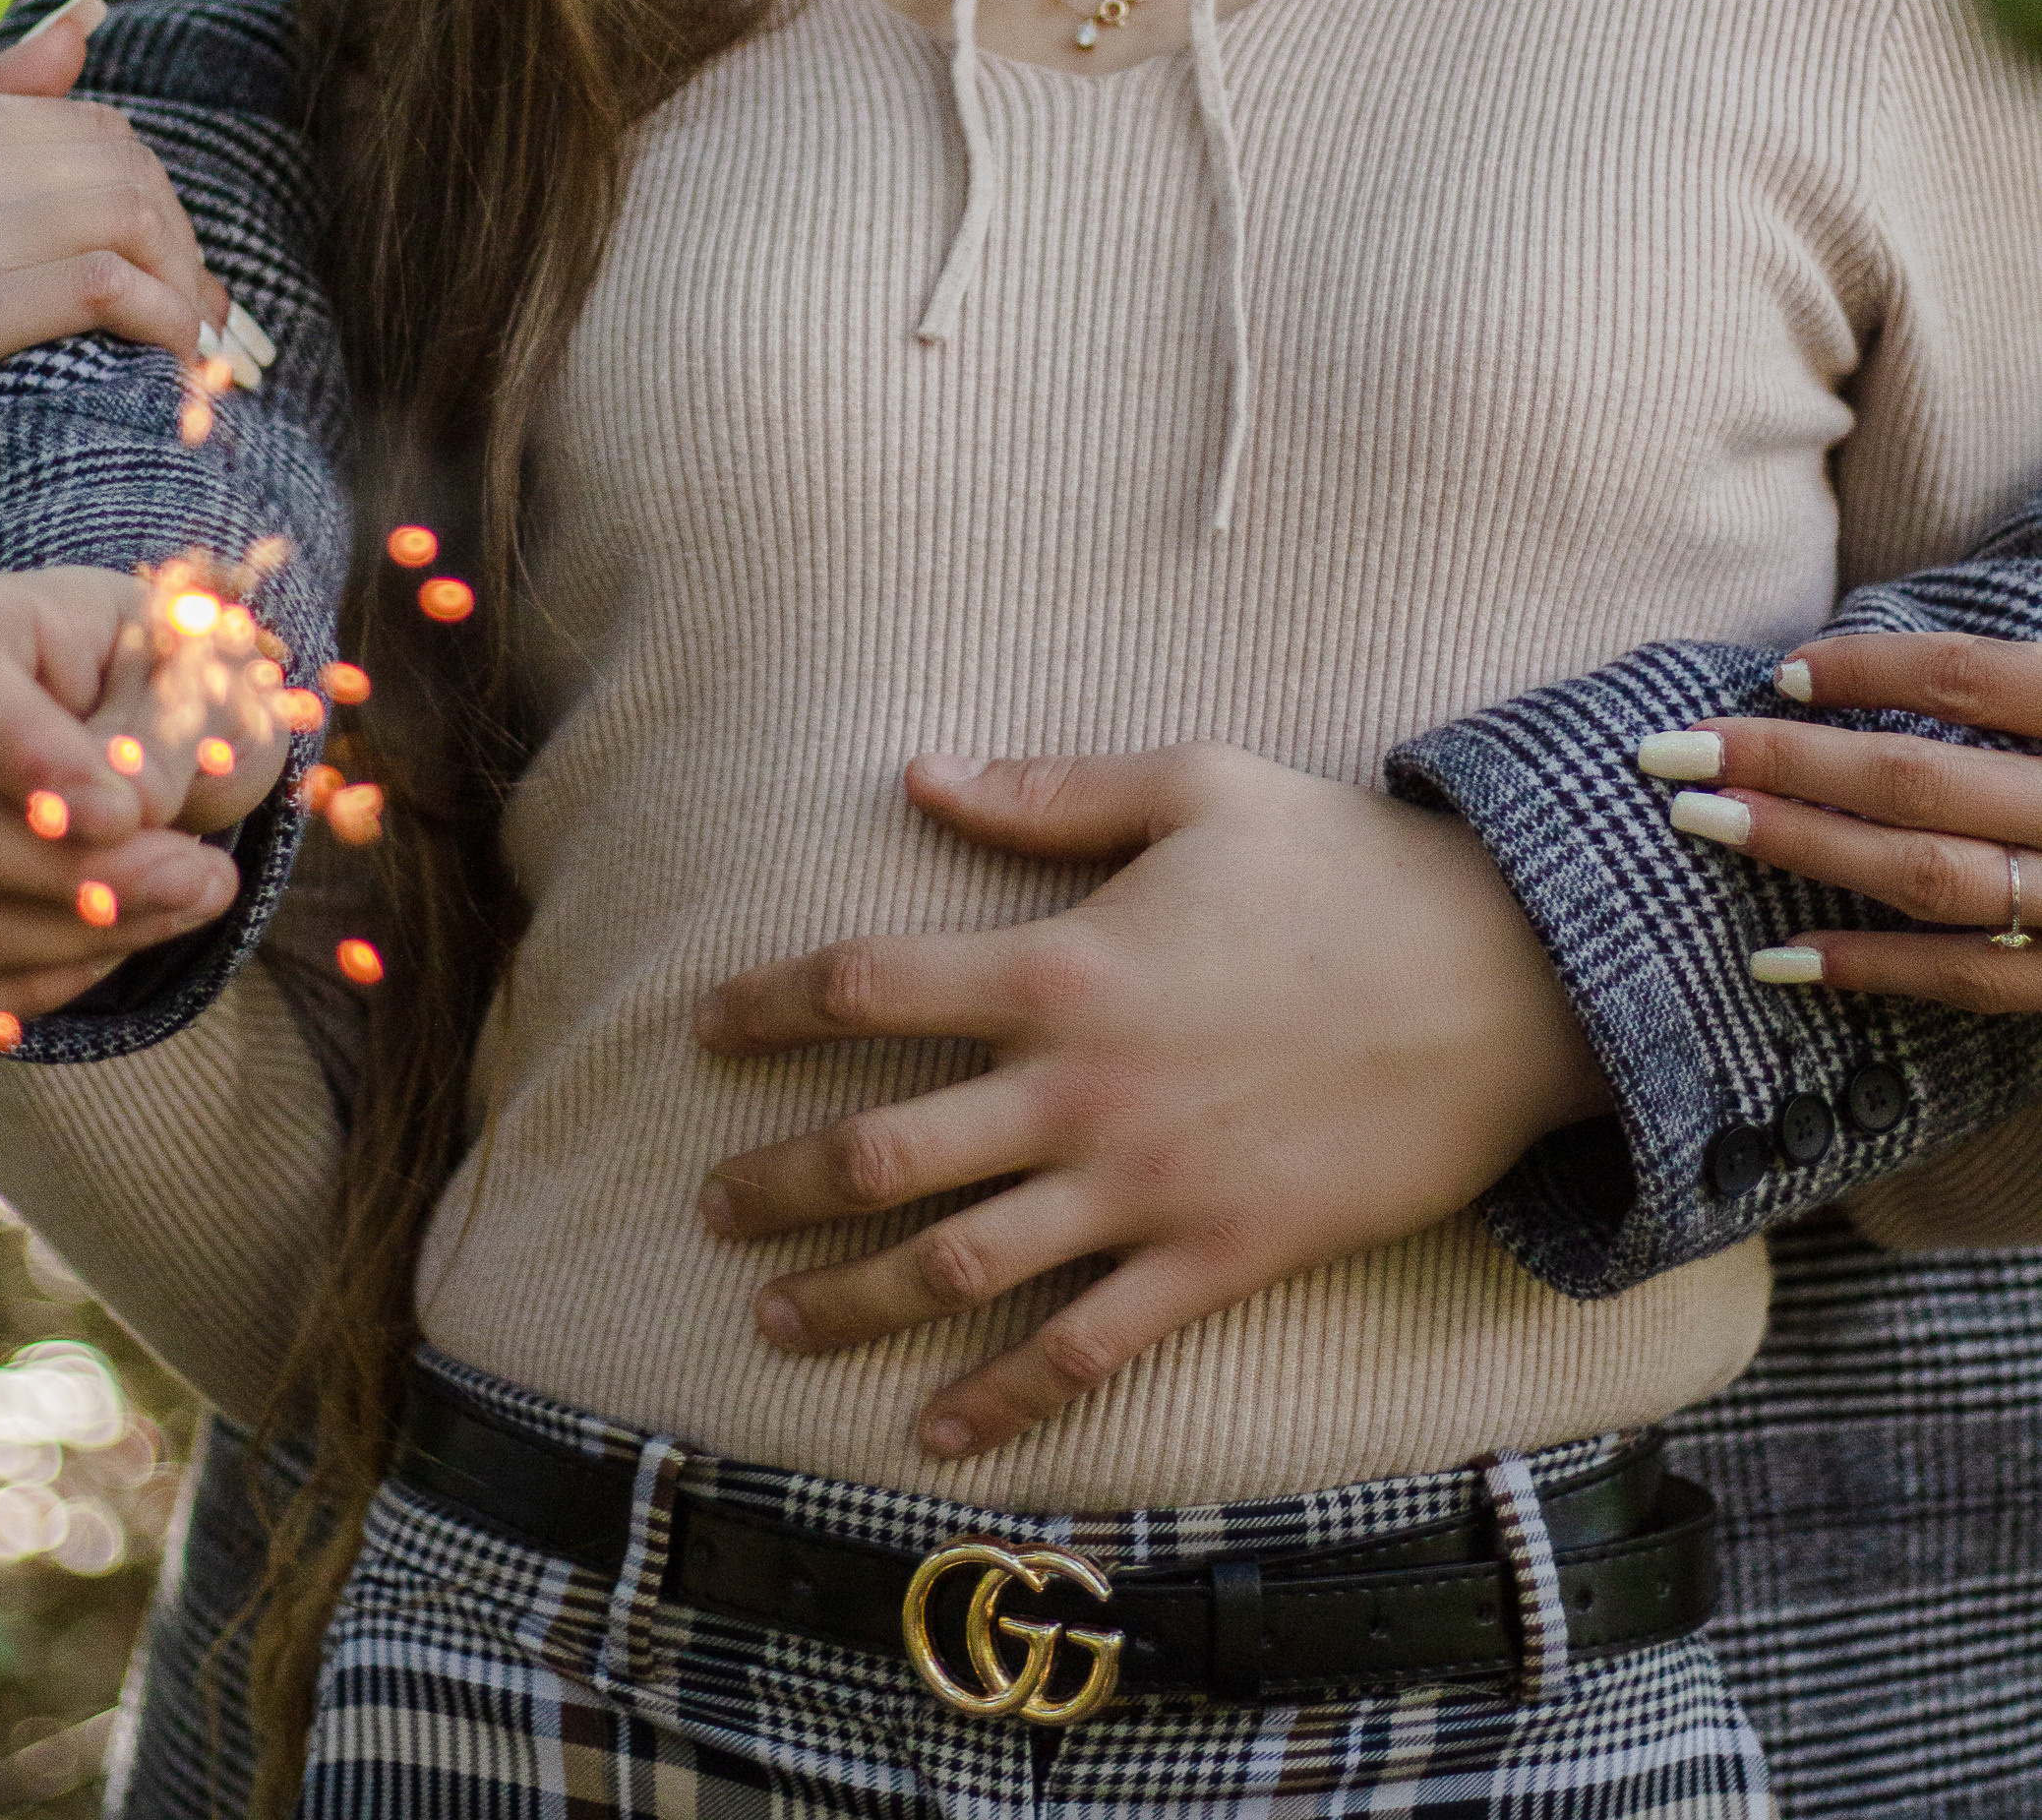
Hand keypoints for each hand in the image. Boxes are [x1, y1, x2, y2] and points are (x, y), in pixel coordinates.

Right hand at [0, 0, 231, 592]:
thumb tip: (85, 19)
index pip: (101, 132)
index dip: (163, 206)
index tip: (182, 276)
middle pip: (123, 176)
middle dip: (184, 253)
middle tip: (202, 323)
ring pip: (124, 221)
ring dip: (184, 293)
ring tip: (191, 350)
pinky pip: (99, 288)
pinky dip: (162, 324)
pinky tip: (168, 365)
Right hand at [0, 565, 291, 1037]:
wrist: (138, 725)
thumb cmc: (165, 678)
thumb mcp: (196, 676)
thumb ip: (160, 736)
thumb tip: (119, 819)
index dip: (23, 754)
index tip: (127, 813)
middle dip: (74, 873)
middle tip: (203, 875)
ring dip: (77, 937)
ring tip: (191, 897)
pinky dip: (35, 989)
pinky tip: (117, 944)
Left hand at [694, 744, 1609, 1461]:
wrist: (1503, 979)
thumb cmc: (1345, 865)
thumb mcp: (1195, 786)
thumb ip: (1049, 793)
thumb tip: (920, 775)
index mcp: (1061, 962)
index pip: (870, 984)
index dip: (772, 1005)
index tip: (706, 1030)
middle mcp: (1078, 1088)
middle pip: (881, 1152)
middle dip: (777, 1184)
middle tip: (709, 1206)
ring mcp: (1143, 1187)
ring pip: (958, 1266)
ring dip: (851, 1301)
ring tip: (773, 1322)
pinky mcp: (1215, 1258)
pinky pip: (1087, 1348)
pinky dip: (1003, 1402)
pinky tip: (936, 1435)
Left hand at [1649, 634, 2041, 1012]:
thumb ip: (2014, 678)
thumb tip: (1886, 663)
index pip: (1962, 677)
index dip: (1866, 669)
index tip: (1781, 675)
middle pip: (1915, 780)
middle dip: (1787, 762)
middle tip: (1679, 750)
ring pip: (1924, 876)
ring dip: (1803, 847)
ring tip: (1701, 821)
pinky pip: (1965, 979)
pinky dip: (1870, 968)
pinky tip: (1777, 958)